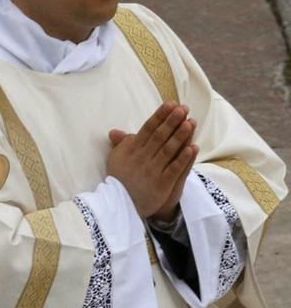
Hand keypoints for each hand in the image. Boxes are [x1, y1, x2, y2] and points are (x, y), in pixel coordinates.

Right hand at [106, 102, 197, 218]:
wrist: (121, 203)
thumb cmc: (120, 178)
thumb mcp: (116, 158)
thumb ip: (121, 144)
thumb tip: (115, 131)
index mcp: (132, 149)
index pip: (148, 128)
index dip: (160, 116)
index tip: (171, 104)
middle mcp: (142, 158)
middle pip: (160, 136)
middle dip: (172, 121)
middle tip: (184, 109)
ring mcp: (152, 170)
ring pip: (169, 150)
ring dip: (180, 136)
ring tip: (190, 123)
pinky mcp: (161, 184)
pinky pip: (174, 169)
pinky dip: (183, 158)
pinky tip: (193, 148)